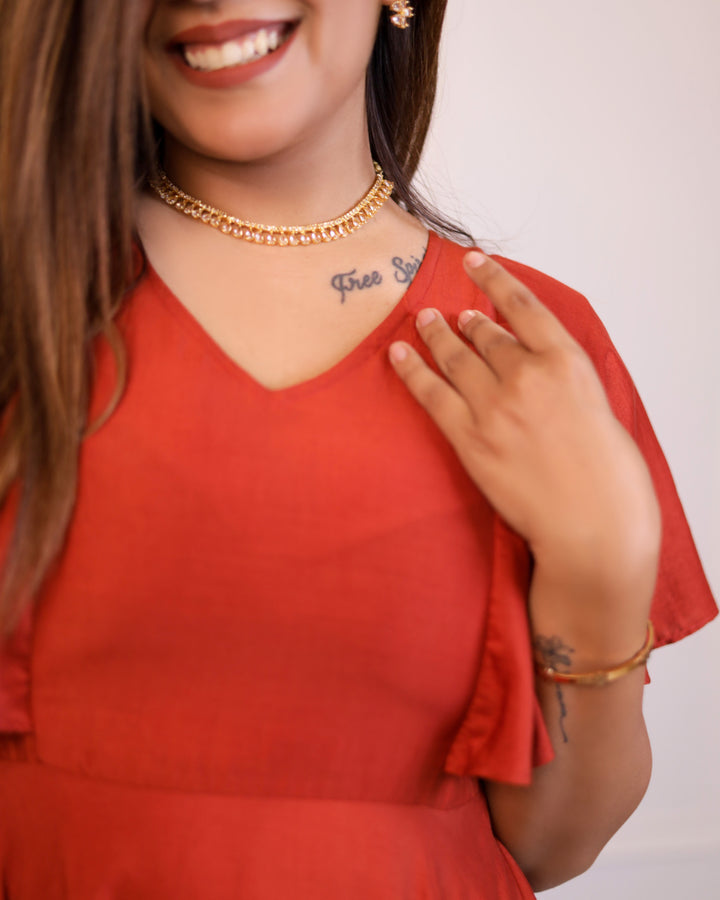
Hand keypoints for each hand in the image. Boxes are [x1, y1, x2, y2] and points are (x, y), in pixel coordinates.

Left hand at [389, 252, 659, 596]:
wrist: (593, 524)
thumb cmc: (608, 474)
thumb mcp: (598, 406)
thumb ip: (562, 378)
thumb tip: (534, 361)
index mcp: (566, 362)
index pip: (523, 306)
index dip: (495, 280)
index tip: (476, 262)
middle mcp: (526, 375)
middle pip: (485, 335)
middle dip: (466, 321)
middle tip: (453, 314)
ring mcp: (494, 407)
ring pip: (456, 357)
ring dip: (436, 334)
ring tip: (424, 320)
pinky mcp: (469, 439)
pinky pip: (431, 394)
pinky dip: (412, 370)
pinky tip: (399, 353)